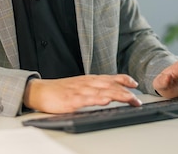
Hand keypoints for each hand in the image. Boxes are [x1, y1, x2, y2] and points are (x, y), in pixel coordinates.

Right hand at [23, 74, 141, 113]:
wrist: (40, 91)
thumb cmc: (60, 90)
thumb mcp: (80, 86)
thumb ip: (94, 88)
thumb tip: (109, 93)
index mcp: (89, 80)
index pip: (110, 78)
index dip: (123, 79)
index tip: (135, 83)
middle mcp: (87, 83)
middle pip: (109, 85)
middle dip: (125, 92)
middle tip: (137, 99)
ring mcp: (80, 91)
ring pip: (101, 91)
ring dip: (116, 95)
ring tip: (128, 99)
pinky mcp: (71, 100)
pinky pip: (86, 99)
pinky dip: (97, 99)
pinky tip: (104, 101)